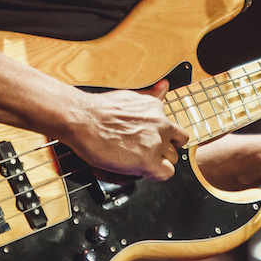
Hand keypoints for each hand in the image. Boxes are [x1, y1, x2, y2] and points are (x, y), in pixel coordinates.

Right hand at [64, 80, 189, 180]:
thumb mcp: (131, 96)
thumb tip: (165, 86)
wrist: (83, 118)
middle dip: (164, 149)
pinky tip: (141, 169)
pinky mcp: (148, 161)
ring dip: (158, 161)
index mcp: (156, 108)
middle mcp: (160, 124)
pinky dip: (155, 174)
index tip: (152, 140)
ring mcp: (156, 143)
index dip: (163, 137)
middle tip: (146, 151)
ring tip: (138, 160)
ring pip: (172, 159)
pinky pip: (166, 173)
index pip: (173, 128)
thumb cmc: (99, 109)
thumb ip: (152, 95)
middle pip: (177, 144)